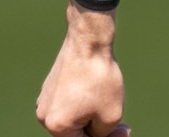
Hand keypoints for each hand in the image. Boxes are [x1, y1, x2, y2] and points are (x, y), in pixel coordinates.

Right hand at [36, 2, 128, 136]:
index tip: (124, 131)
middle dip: (99, 129)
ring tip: (108, 100)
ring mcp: (45, 98)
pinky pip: (69, 102)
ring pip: (73, 117)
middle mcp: (43, 114)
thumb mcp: (110, 116)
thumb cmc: (100, 79)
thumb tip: (99, 135)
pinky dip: (84, 101)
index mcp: (55, 126)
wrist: (89, 41)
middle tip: (122, 125)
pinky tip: (98, 89)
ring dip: (92, 115)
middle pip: (75, 132)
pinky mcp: (50, 85)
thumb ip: (103, 134)